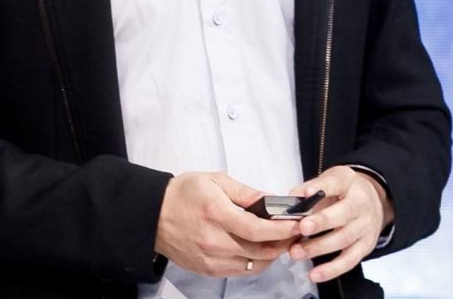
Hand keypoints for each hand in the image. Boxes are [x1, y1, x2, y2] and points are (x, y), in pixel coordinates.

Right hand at [155, 172, 299, 277]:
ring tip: (282, 242)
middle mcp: (215, 241)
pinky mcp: (208, 270)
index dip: (281, 229)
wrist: (154, 215)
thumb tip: (270, 200)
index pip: (257, 229)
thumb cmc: (183, 193)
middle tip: (296, 234)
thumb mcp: (214, 180)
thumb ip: (245, 192)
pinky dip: (255, 263)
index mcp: (217, 214)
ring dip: (272, 255)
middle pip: (260, 251)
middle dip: (283, 243)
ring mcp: (212, 259)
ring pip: (253, 265)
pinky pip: (240, 271)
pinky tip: (261, 251)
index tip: (297, 224)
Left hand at [288, 166, 393, 283]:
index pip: (337, 182)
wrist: (372, 200)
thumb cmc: (343, 190)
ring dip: (318, 247)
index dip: (323, 187)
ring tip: (296, 252)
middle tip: (301, 228)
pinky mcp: (366, 246)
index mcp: (348, 181)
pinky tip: (315, 274)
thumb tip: (289, 204)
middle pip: (343, 213)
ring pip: (343, 238)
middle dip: (321, 222)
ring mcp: (365, 226)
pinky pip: (349, 260)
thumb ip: (307, 189)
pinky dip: (331, 269)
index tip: (307, 194)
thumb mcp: (327, 180)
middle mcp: (361, 203)